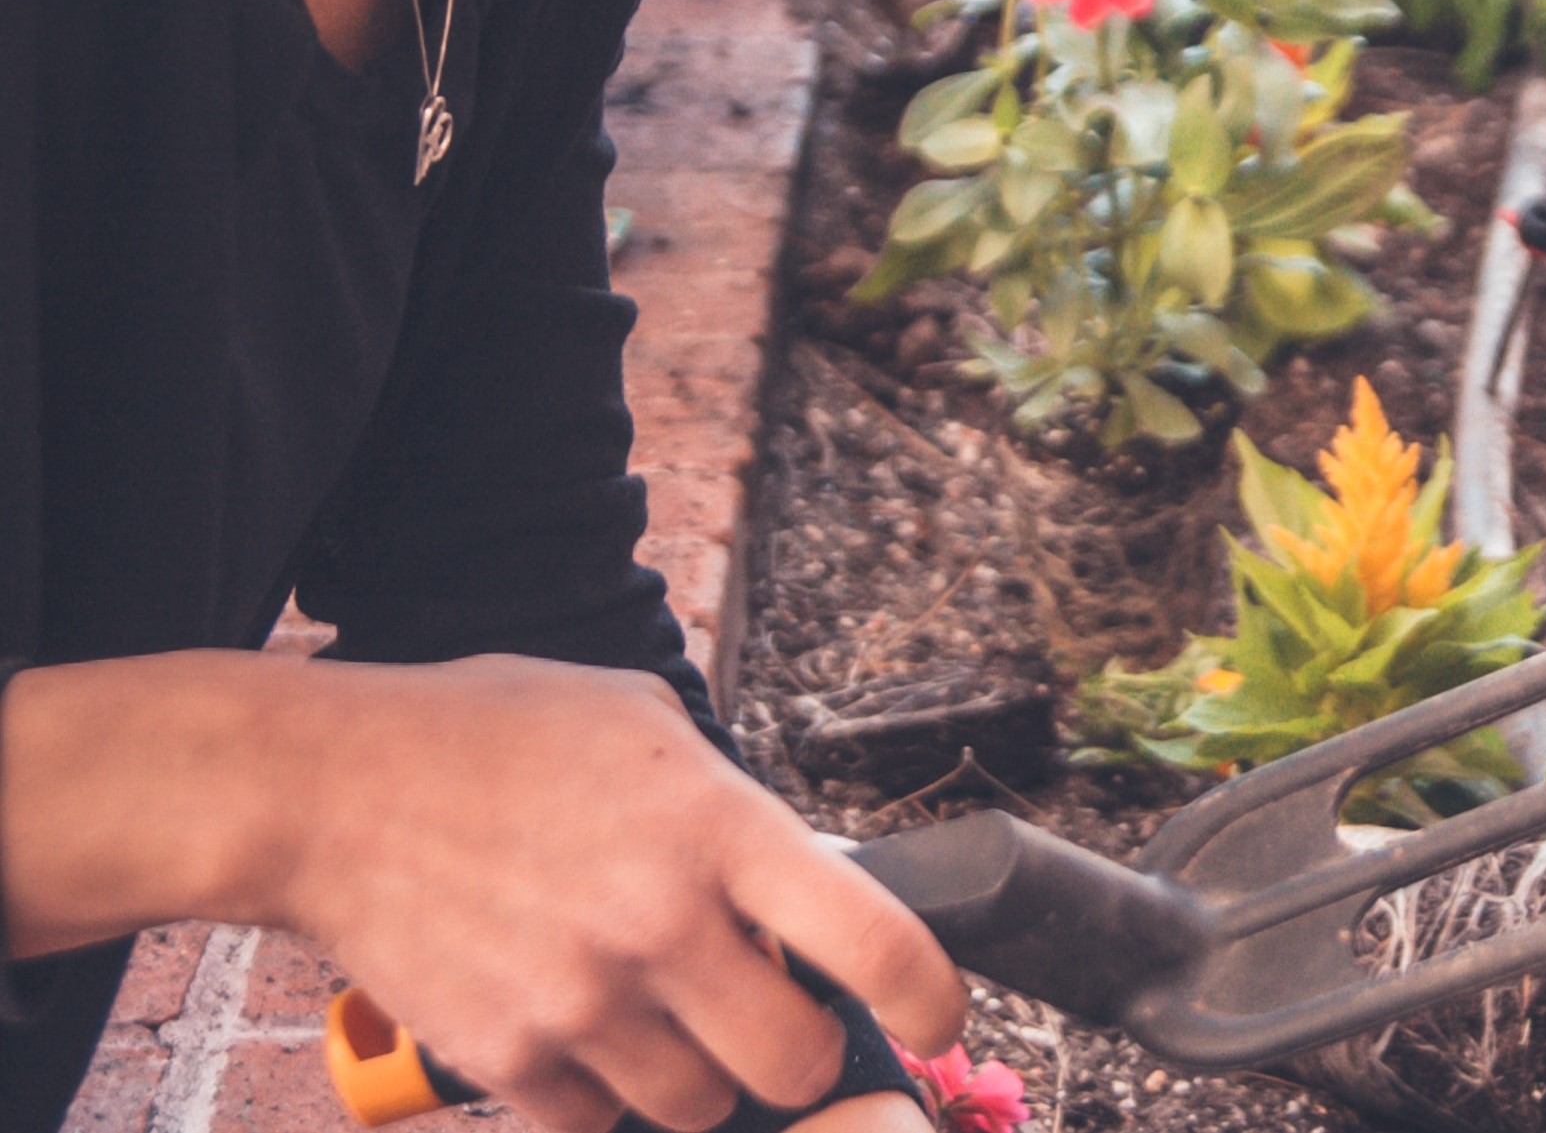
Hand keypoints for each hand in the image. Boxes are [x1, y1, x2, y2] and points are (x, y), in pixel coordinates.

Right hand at [277, 655, 963, 1132]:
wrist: (337, 789)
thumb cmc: (497, 734)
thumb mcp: (641, 721)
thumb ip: (727, 802)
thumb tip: (793, 877)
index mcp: (716, 825)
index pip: (873, 939)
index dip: (933, 995)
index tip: (940, 1013)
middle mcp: (663, 923)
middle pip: (797, 1062)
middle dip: (805, 1049)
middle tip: (780, 1016)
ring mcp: (584, 1001)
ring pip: (701, 1109)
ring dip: (704, 1078)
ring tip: (665, 1012)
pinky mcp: (509, 1060)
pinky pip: (598, 1126)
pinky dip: (605, 1099)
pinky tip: (583, 1032)